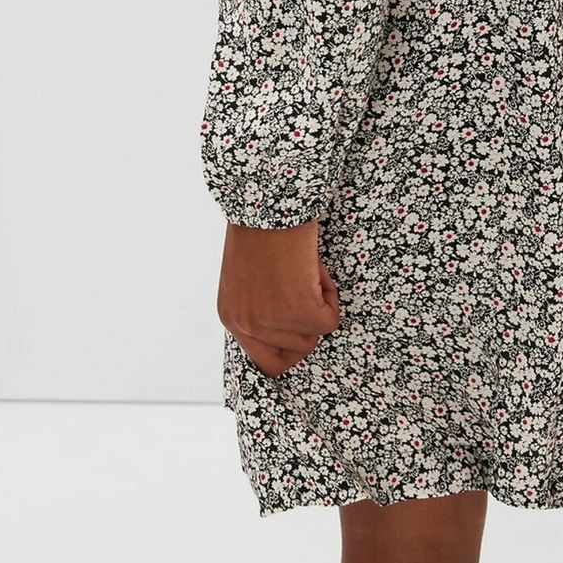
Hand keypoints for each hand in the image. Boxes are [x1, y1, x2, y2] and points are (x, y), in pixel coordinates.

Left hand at [217, 218, 340, 376]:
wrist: (267, 200)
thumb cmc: (260, 229)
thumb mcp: (247, 279)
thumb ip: (260, 307)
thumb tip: (290, 329)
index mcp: (231, 317)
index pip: (266, 363)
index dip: (290, 347)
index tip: (299, 325)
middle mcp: (246, 324)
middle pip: (296, 352)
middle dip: (308, 322)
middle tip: (302, 287)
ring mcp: (270, 318)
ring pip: (315, 336)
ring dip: (319, 304)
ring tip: (305, 271)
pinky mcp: (297, 307)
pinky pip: (330, 319)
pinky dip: (330, 294)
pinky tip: (314, 268)